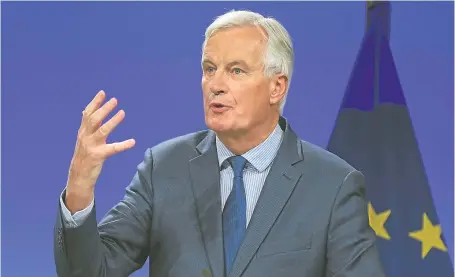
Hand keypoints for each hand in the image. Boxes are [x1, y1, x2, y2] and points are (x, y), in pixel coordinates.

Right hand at [65, 90, 134, 211]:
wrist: (78, 176)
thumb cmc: (84, 156)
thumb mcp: (84, 140)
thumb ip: (90, 128)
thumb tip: (94, 113)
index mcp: (83, 132)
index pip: (87, 114)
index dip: (95, 103)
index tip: (103, 92)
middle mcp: (85, 137)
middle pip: (94, 119)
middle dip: (104, 109)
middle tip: (114, 100)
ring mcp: (91, 146)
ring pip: (102, 131)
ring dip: (113, 121)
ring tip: (122, 112)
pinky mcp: (98, 156)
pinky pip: (113, 149)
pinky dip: (123, 145)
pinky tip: (132, 141)